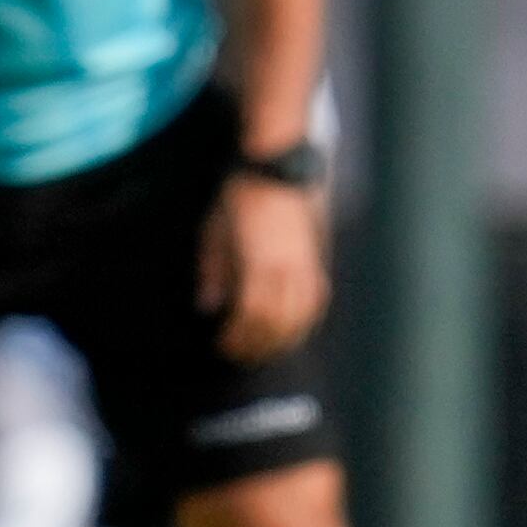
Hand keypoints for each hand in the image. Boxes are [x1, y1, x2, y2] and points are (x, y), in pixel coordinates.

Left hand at [199, 173, 327, 362]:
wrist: (275, 170)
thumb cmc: (238, 199)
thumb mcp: (214, 232)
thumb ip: (213, 272)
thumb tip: (209, 307)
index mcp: (260, 261)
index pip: (253, 313)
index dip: (239, 335)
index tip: (223, 345)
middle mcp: (289, 266)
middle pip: (279, 321)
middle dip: (259, 343)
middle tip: (239, 356)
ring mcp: (307, 263)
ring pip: (303, 314)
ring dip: (283, 338)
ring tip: (263, 350)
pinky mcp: (316, 259)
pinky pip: (315, 300)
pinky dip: (303, 321)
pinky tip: (290, 331)